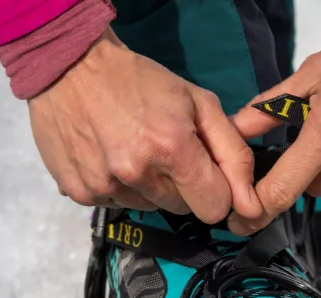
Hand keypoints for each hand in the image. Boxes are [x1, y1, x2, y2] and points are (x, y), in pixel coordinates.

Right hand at [27, 28, 261, 223]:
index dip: (215, 189)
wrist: (71, 66)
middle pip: (181, 208)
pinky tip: (109, 155)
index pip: (214, 208)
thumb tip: (250, 203)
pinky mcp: (80, 193)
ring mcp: (105, 186)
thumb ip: (232, 153)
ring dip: (148, 186)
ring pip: (148, 207)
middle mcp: (137, 174)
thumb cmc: (141, 80)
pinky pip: (116, 203)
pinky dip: (118, 186)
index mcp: (172, 149)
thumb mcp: (199, 103)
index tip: (204, 169)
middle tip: (163, 149)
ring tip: (132, 149)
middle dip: (182, 185)